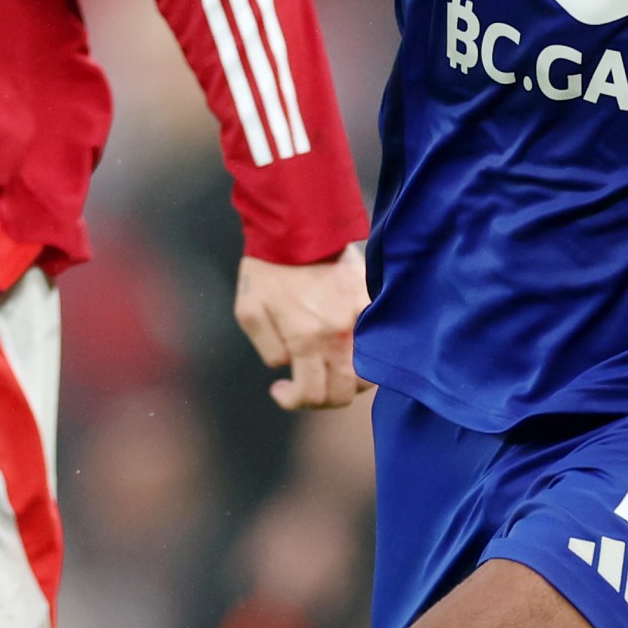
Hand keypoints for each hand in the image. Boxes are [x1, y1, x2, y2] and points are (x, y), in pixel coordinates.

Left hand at [235, 243, 368, 411]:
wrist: (299, 225)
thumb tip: (287, 368)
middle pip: (344, 392)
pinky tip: (350, 351)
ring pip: (367, 374)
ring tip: (329, 370)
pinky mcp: (372, 303)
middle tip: (306, 387)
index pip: (312, 393)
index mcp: (305, 338)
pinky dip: (367, 357)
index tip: (281, 390)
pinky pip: (379, 343)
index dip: (294, 401)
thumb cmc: (268, 268)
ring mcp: (361, 319)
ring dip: (348, 382)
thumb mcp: (249, 311)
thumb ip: (268, 348)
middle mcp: (339, 334)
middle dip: (322, 399)